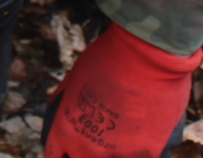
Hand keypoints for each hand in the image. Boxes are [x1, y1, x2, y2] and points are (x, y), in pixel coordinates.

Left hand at [44, 24, 202, 157]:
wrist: (146, 54)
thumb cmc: (107, 58)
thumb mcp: (73, 80)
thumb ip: (65, 105)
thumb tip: (61, 115)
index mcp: (64, 130)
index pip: (55, 155)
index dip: (64, 151)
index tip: (71, 148)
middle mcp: (87, 149)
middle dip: (88, 153)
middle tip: (104, 137)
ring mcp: (118, 155)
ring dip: (118, 151)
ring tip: (126, 133)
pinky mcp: (148, 153)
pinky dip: (143, 150)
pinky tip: (147, 138)